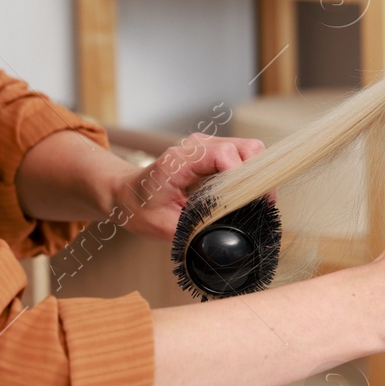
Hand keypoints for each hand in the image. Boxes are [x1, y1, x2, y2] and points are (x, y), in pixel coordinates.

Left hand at [113, 133, 268, 242]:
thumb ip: (193, 230)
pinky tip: (242, 194)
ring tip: (251, 200)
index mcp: (180, 160)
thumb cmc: (140, 208)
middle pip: (246, 147)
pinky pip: (244, 156)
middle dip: (257, 176)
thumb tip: (223, 239)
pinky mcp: (214, 152)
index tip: (252, 201)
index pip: (225, 154)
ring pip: (250, 150)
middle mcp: (196, 147)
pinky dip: (250, 174)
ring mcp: (207, 146)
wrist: (127, 194)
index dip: (244, 176)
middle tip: (257, 204)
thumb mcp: (162, 227)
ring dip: (256, 175)